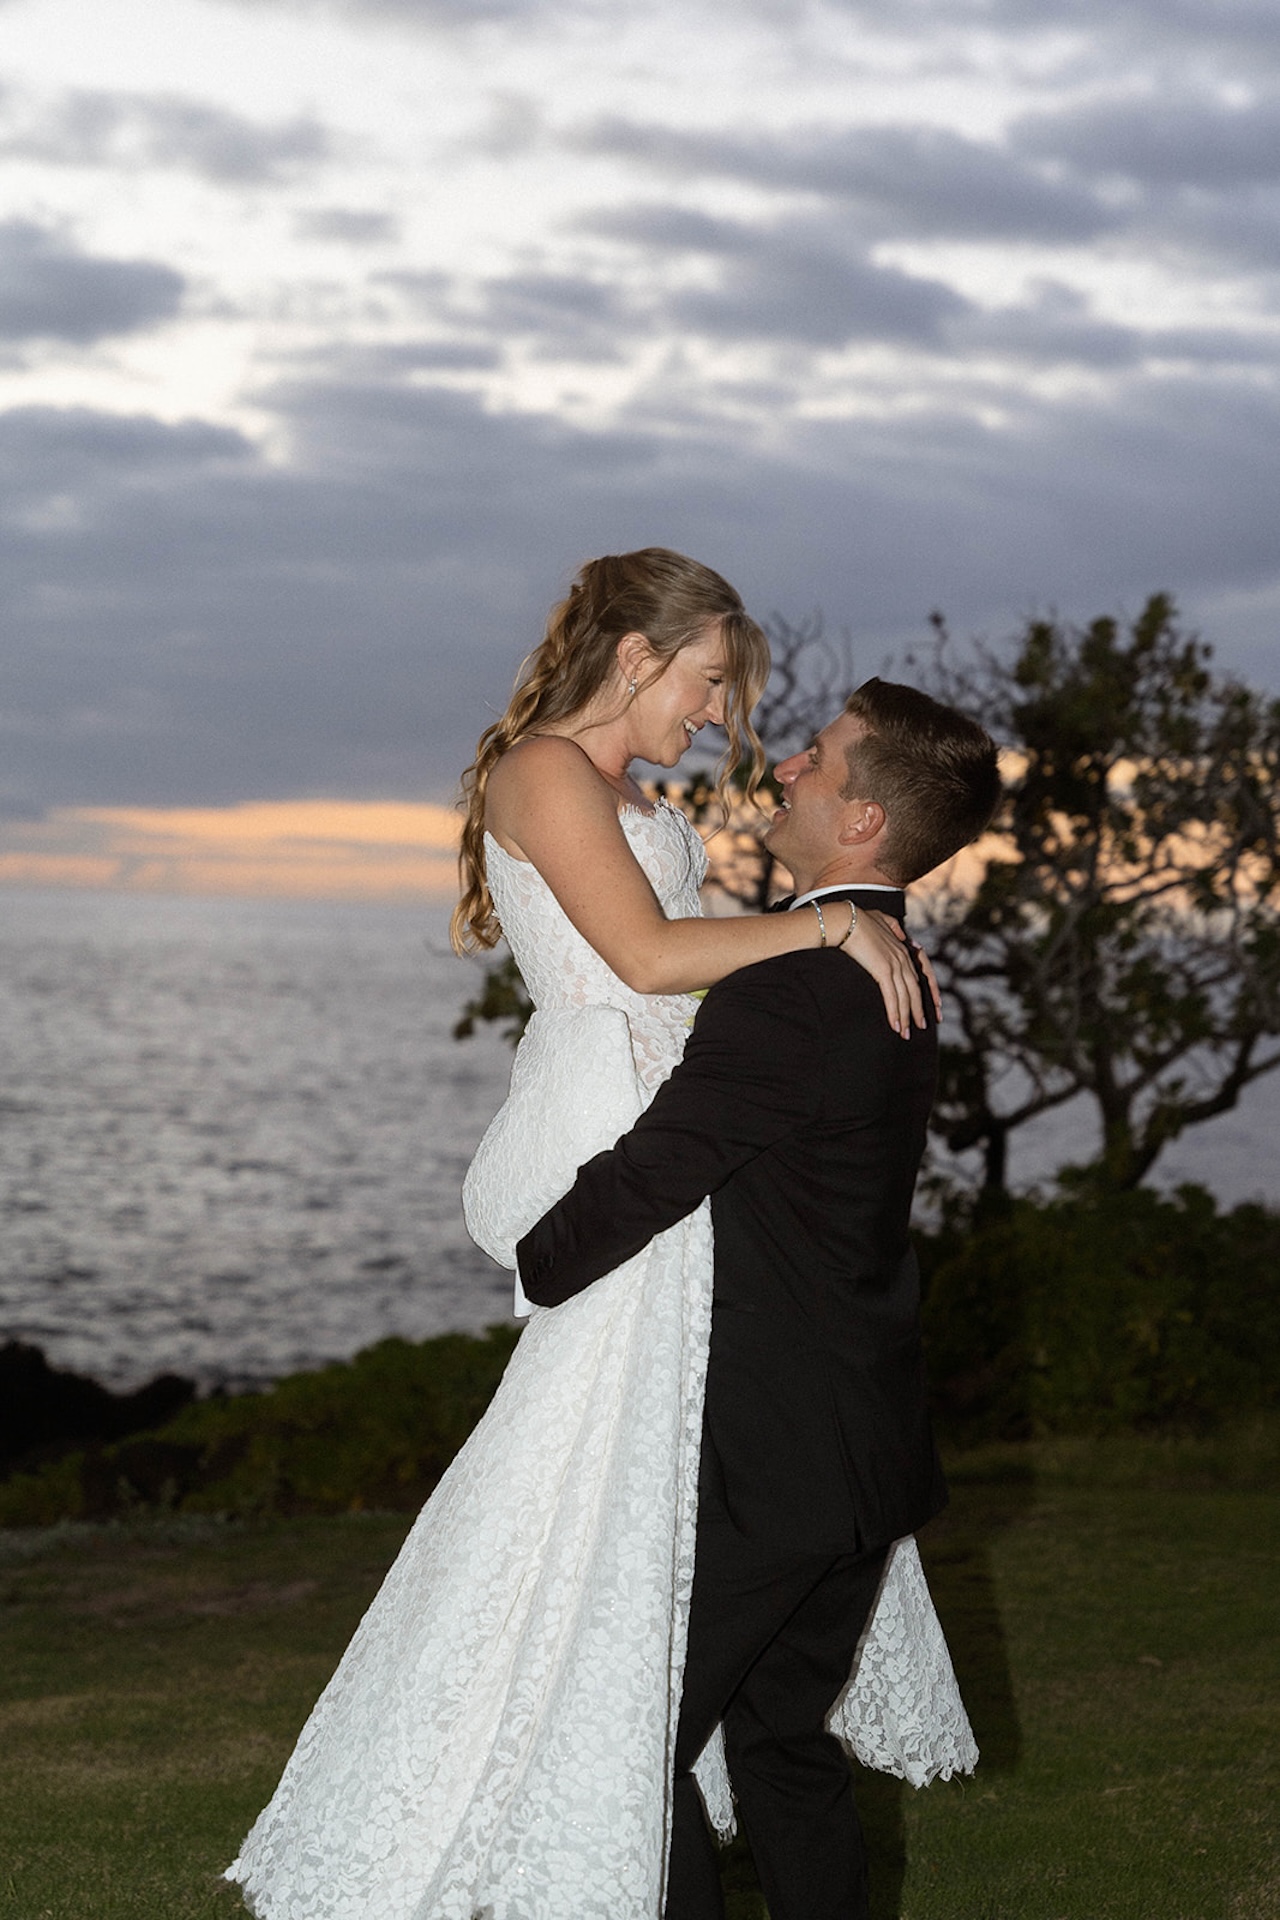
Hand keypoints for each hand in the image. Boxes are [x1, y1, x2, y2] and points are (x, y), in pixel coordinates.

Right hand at [841, 907, 934, 1035]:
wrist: (846, 920)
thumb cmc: (858, 918)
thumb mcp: (881, 918)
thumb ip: (893, 926)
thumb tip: (902, 933)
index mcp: (903, 947)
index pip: (921, 973)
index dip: (929, 990)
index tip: (934, 1004)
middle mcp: (902, 957)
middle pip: (915, 989)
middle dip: (918, 1010)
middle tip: (921, 1025)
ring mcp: (894, 964)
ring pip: (905, 996)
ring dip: (906, 1017)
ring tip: (906, 1033)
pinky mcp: (883, 970)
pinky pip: (892, 997)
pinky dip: (895, 1013)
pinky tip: (895, 1026)